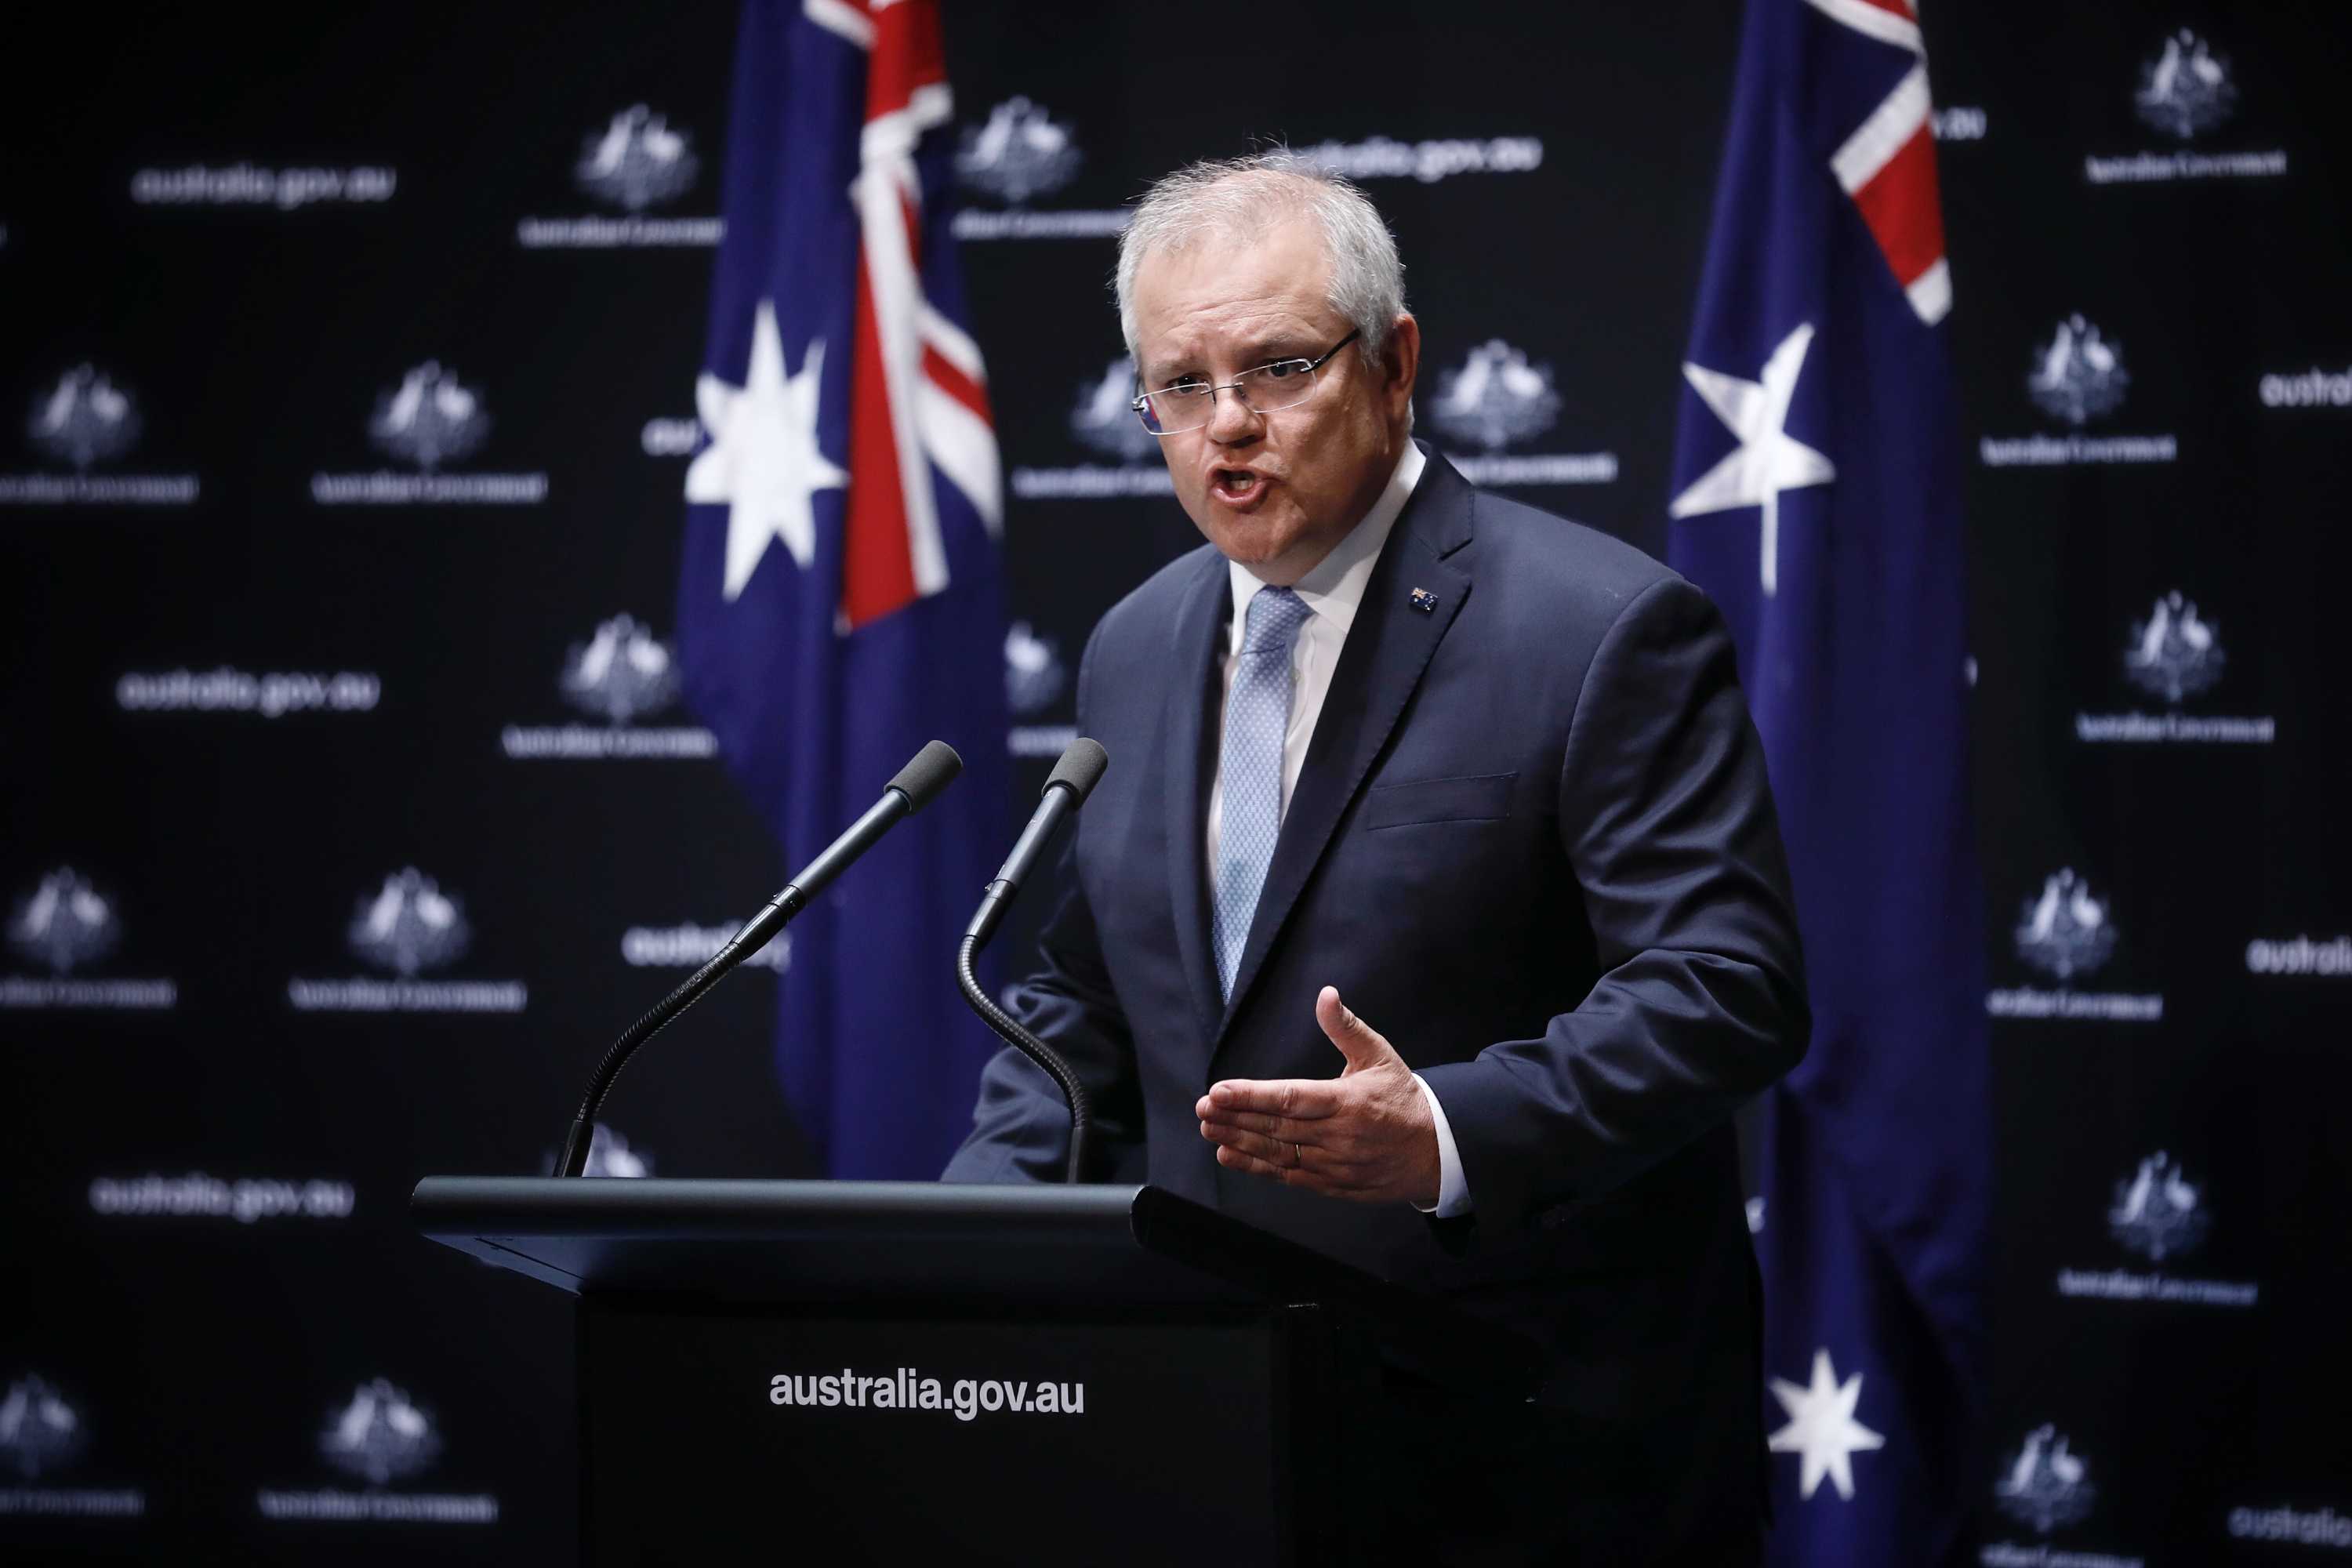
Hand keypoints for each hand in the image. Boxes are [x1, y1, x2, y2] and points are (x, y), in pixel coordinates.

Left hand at [1195, 986, 1439, 1206]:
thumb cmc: (1404, 1099)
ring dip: (1240, 1142)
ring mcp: (1335, 1164)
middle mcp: (1339, 1136)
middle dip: (1235, 1118)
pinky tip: (1230, 1155)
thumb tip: (1326, 995)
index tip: (1219, 1091)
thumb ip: (1346, 1028)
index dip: (1251, 1096)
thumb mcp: (1381, 1056)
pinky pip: (1289, 1176)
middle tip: (1202, 1109)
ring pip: (1279, 1154)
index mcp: (1349, 1102)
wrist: (1438, 1152)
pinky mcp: (1333, 1184)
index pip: (1291, 1098)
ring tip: (1209, 1129)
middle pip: (1277, 1128)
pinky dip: (1257, 1167)